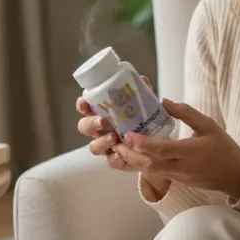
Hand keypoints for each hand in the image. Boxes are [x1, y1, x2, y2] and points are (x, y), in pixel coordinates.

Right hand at [76, 75, 168, 189]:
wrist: (157, 144)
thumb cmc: (144, 121)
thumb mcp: (144, 106)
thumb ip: (142, 93)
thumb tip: (143, 79)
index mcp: (102, 114)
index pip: (85, 108)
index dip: (82, 105)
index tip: (84, 103)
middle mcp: (100, 130)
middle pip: (84, 128)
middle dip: (90, 124)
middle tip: (102, 121)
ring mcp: (106, 146)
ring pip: (94, 147)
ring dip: (101, 142)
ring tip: (114, 137)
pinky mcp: (115, 160)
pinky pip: (109, 161)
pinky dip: (114, 158)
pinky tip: (120, 154)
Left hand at [114, 99, 239, 200]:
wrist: (236, 176)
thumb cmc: (224, 148)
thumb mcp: (208, 125)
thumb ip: (186, 113)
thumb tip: (165, 101)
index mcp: (189, 152)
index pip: (160, 150)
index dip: (142, 143)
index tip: (128, 134)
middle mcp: (180, 167)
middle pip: (148, 165)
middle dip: (130, 155)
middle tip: (116, 143)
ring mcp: (178, 177)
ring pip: (150, 171)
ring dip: (134, 161)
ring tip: (121, 149)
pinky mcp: (178, 182)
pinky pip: (157, 174)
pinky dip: (144, 165)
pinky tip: (138, 156)